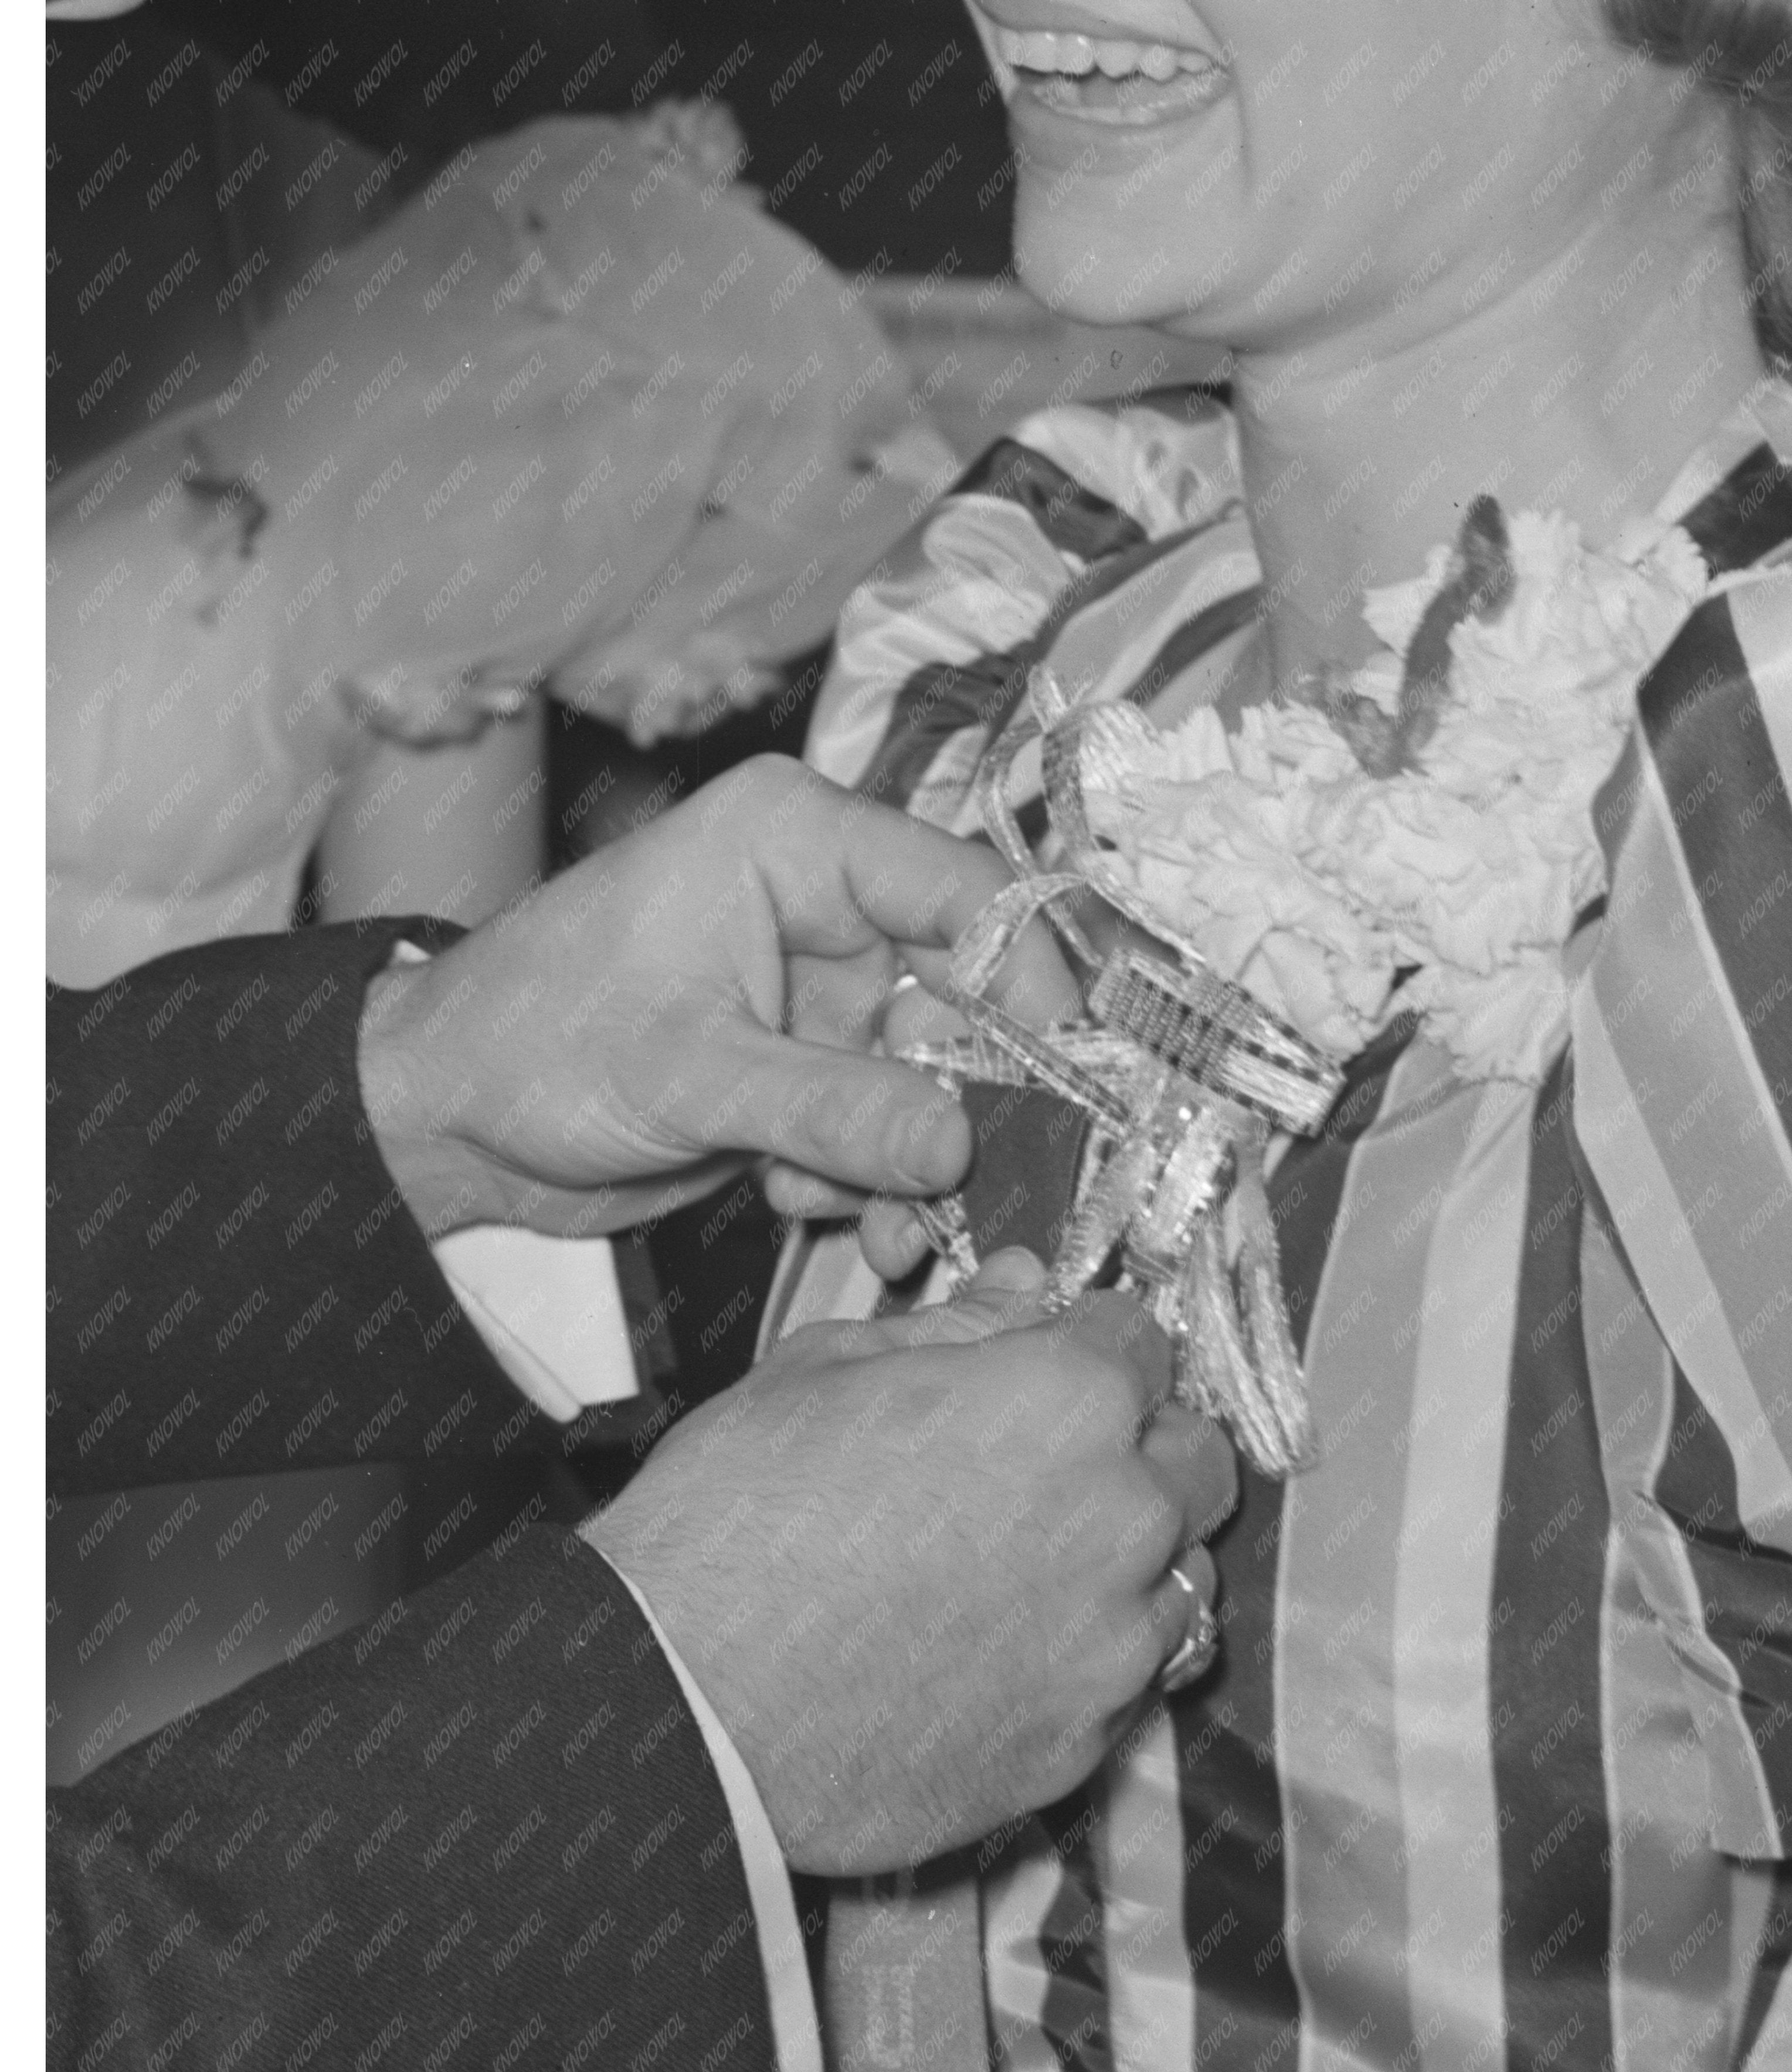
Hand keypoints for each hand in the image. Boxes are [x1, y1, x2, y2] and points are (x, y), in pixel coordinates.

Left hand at [355, 758, 1060, 1240]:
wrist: (437, 1116)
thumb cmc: (530, 1042)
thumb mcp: (690, 1075)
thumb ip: (836, 1107)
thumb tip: (962, 1142)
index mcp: (797, 841)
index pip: (969, 894)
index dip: (1033, 985)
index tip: (1074, 1080)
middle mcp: (823, 902)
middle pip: (967, 996)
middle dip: (974, 1103)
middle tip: (991, 1188)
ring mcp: (816, 989)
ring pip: (931, 1076)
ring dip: (917, 1161)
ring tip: (890, 1230)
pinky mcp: (801, 1064)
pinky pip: (883, 1121)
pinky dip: (867, 1177)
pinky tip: (813, 1207)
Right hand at [586, 1263, 1237, 1869]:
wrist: (680, 1704)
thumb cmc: (732, 1522)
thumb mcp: (824, 1371)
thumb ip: (954, 1328)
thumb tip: (1022, 1288)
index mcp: (1066, 1401)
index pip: (1143, 1340)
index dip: (1090, 1346)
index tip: (1050, 1366)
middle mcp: (1121, 1518)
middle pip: (1195, 1458)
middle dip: (1138, 1446)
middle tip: (1048, 1463)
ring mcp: (1112, 1644)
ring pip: (1183, 1575)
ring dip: (1130, 1557)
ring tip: (1025, 1564)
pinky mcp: (1085, 1744)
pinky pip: (1135, 1681)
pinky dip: (1093, 1655)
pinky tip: (1007, 1647)